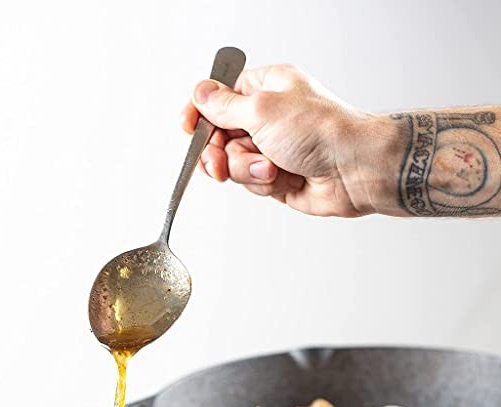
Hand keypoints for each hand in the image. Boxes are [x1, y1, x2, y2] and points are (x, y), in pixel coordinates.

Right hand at [182, 64, 500, 219]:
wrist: (353, 170)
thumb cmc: (321, 132)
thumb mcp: (262, 109)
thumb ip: (224, 105)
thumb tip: (200, 93)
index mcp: (264, 88)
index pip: (217, 97)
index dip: (199, 114)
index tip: (187, 129)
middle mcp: (266, 117)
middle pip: (218, 136)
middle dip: (219, 153)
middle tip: (219, 163)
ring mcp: (271, 148)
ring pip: (232, 163)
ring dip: (246, 169)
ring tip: (270, 168)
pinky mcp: (276, 176)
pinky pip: (249, 182)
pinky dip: (261, 183)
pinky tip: (281, 178)